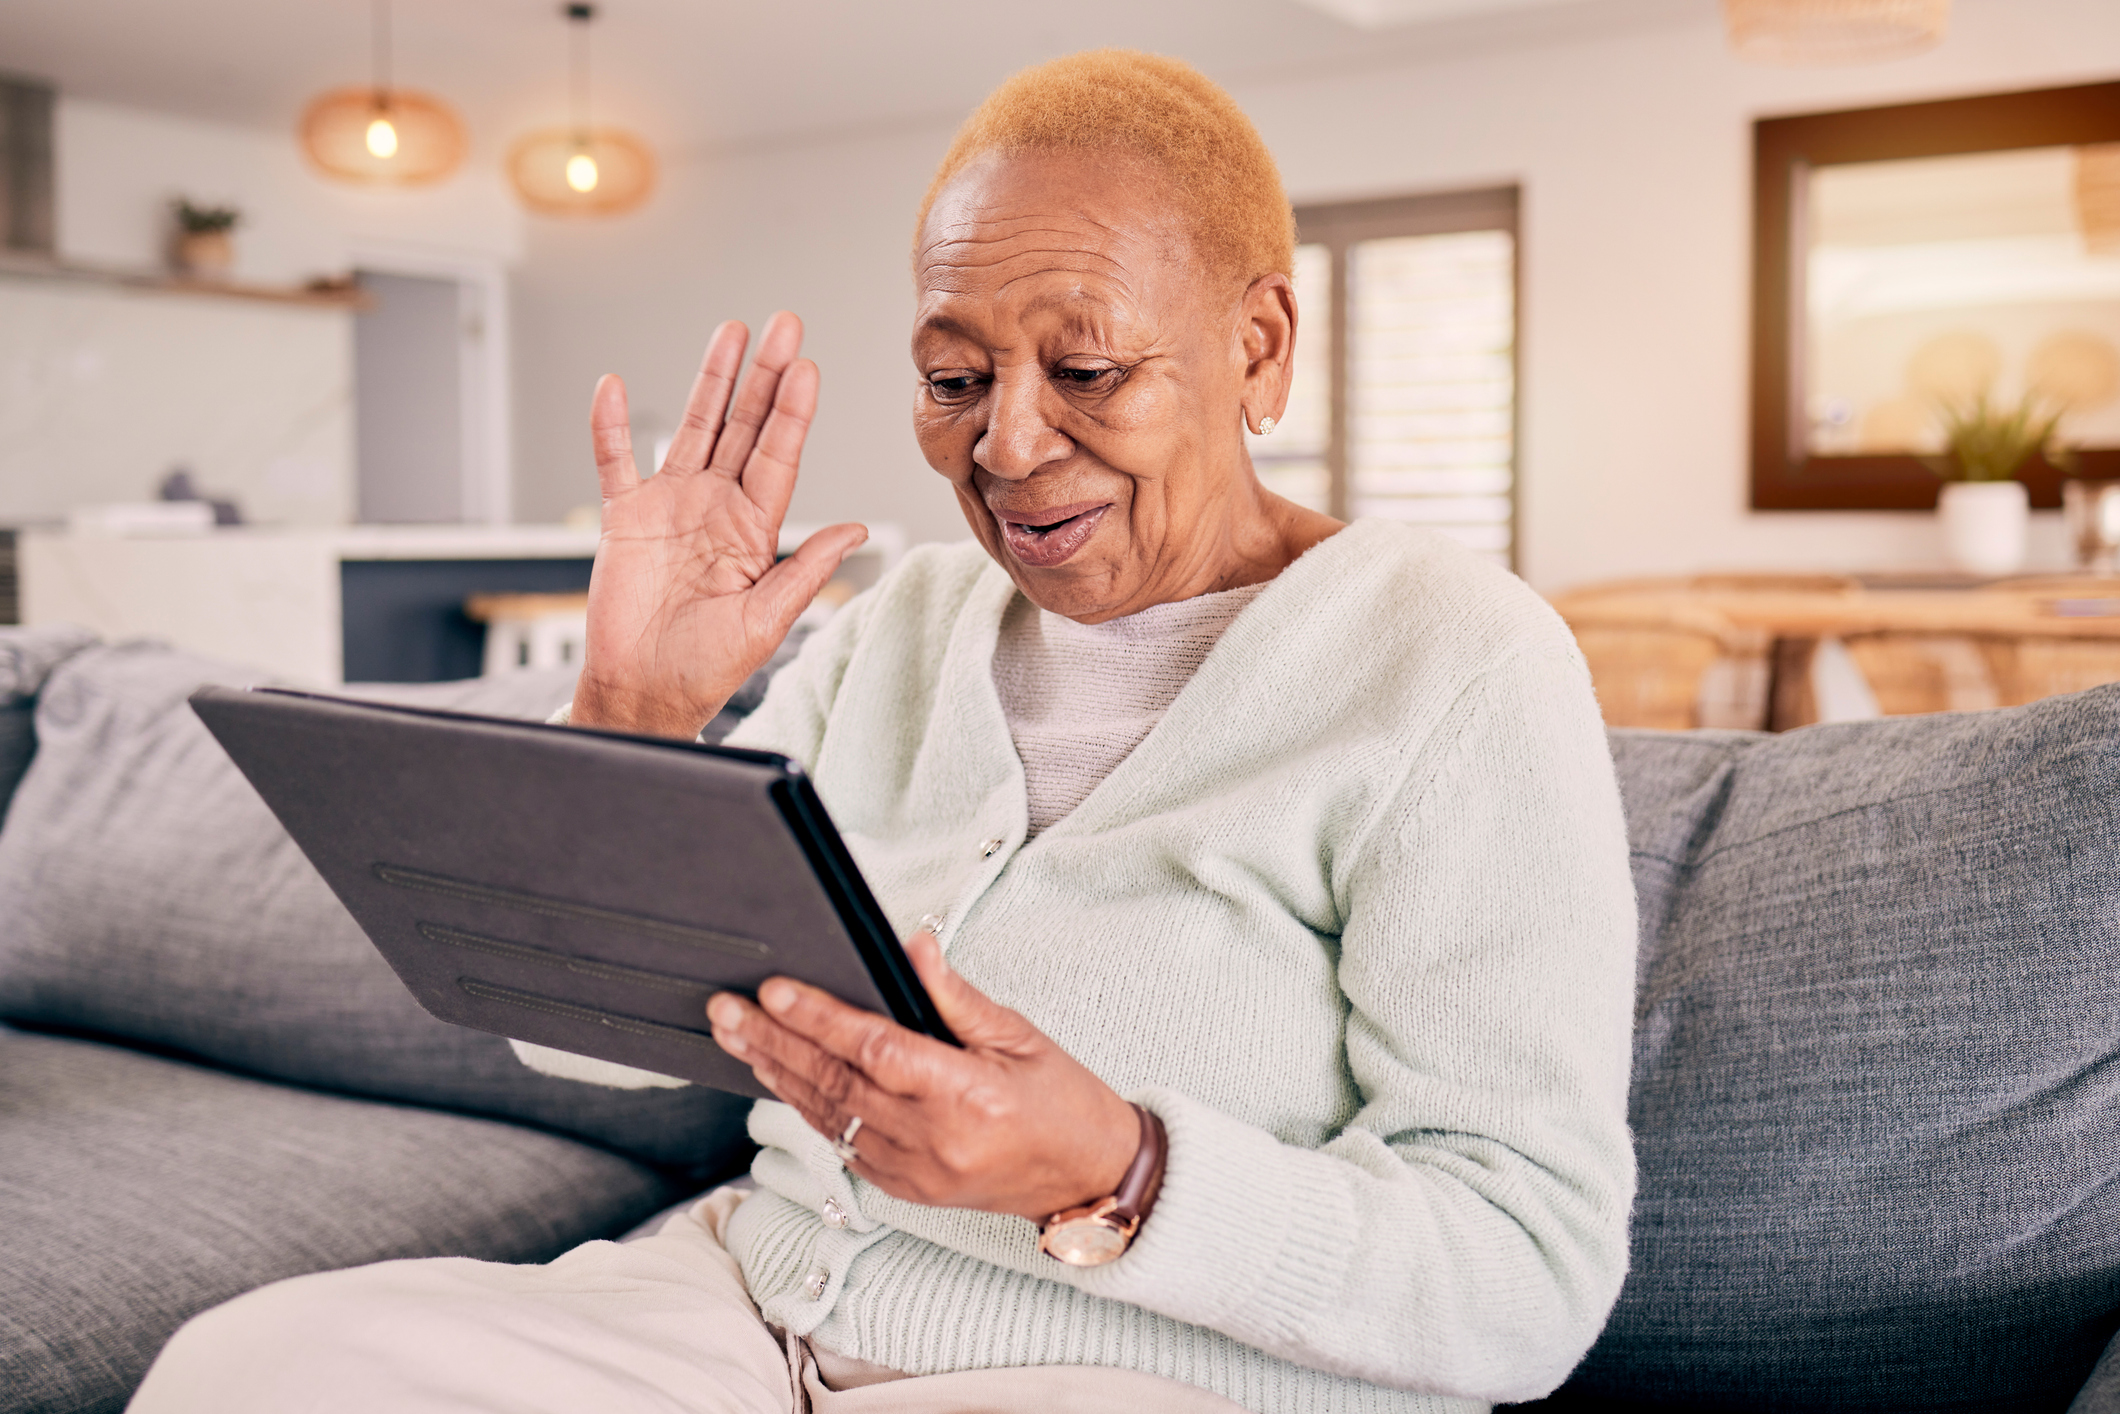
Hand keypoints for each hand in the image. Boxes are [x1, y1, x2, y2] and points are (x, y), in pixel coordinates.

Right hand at [572, 314, 867, 737]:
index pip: (779, 456)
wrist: (644, 694)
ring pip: (691, 427)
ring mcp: (671, 505)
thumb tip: (857, 530)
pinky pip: (614, 461)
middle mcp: (716, 506)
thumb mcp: (768, 619)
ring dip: (709, 381)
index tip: (808, 367)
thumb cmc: (706, 668)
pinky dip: (610, 426)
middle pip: (744, 426)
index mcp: (755, 528)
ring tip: (729, 333)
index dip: (793, 412)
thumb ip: (807, 569)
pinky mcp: (625, 517)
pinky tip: (613, 387)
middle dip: (763, 376)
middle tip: (784, 325)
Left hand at [706, 932, 1142, 1221]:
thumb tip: (911, 946)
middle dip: (773, 1042)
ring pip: (828, 1115)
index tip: (774, 990)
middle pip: (834, 1083)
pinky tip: (778, 1077)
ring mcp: (914, 1172)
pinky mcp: (904, 1189)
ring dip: (776, 1073)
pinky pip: (842, 1142)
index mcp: (968, 1096)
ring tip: (735, 1036)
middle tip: (725, 1010)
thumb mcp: (1020, 1036)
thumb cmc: (1064, 1102)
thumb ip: (956, 995)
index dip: (818, 1018)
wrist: (1089, 1180)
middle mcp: (933, 1140)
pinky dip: (806, 1106)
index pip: (874, 1050)